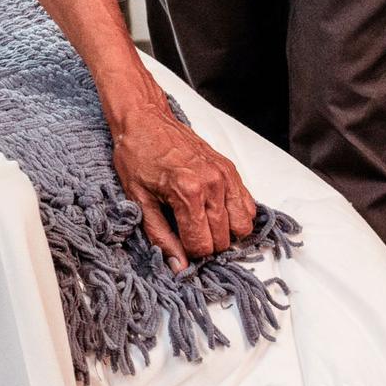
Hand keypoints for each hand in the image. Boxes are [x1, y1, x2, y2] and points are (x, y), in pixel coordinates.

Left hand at [110, 96, 257, 271]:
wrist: (145, 119)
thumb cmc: (137, 156)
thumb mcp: (138, 200)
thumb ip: (160, 236)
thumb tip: (177, 266)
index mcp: (188, 193)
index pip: (202, 245)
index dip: (189, 251)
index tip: (178, 242)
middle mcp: (213, 184)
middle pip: (224, 239)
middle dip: (206, 243)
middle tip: (187, 232)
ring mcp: (225, 176)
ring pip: (242, 226)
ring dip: (225, 232)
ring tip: (203, 223)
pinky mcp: (230, 169)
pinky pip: (248, 205)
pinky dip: (236, 215)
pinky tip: (216, 211)